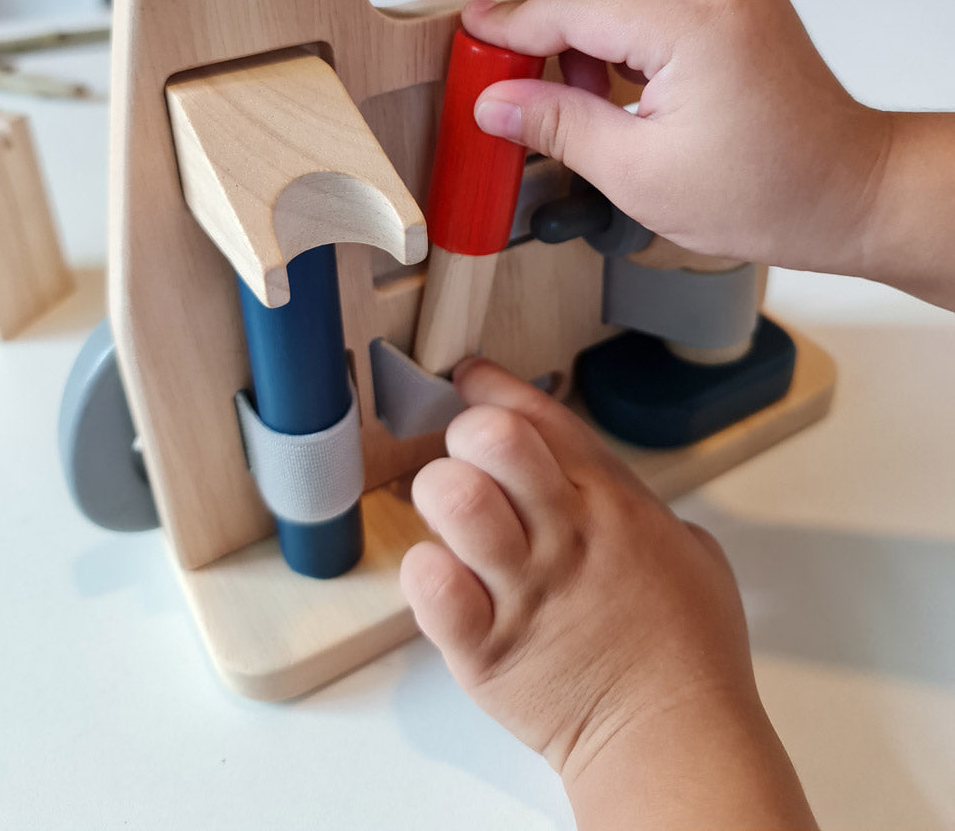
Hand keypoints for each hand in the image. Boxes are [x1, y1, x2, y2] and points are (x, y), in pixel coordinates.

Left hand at [401, 358, 817, 829]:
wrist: (674, 736)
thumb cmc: (689, 649)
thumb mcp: (691, 551)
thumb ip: (639, 509)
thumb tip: (610, 495)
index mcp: (609, 501)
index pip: (538, 414)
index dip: (492, 385)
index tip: (470, 380)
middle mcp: (561, 531)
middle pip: (491, 437)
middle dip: (468, 433)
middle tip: (471, 461)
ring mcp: (521, 586)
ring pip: (452, 496)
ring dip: (441, 496)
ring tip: (454, 521)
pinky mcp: (485, 646)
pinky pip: (428, 582)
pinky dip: (425, 572)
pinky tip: (444, 580)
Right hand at [464, 0, 891, 279]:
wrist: (848, 191)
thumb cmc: (766, 193)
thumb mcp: (640, 175)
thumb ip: (557, 126)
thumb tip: (494, 102)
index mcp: (692, 22)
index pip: (573, 3)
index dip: (513, 26)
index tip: (476, 40)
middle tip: (547, 63)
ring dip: (596, 4)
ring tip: (595, 85)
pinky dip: (630, 11)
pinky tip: (630, 78)